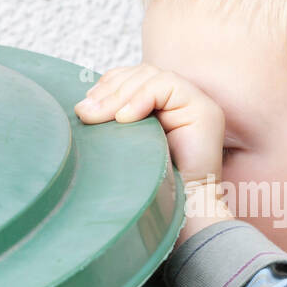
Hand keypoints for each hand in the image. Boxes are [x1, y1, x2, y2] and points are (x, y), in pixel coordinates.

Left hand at [73, 64, 223, 186]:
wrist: (181, 212)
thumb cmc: (152, 188)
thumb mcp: (125, 145)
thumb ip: (113, 122)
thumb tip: (82, 106)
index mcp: (163, 108)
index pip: (134, 78)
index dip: (108, 86)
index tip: (84, 108)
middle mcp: (181, 102)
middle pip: (141, 74)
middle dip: (109, 90)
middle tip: (85, 113)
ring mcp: (196, 104)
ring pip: (151, 77)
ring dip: (119, 94)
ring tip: (98, 117)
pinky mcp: (204, 110)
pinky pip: (167, 87)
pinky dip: (140, 99)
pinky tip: (123, 119)